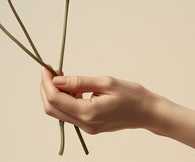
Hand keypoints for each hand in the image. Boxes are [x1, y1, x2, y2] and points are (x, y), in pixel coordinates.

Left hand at [39, 67, 163, 133]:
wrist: (148, 112)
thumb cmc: (133, 95)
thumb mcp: (106, 82)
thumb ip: (80, 82)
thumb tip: (57, 80)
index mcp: (88, 113)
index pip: (55, 99)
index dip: (46, 82)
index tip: (46, 67)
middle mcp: (85, 124)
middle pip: (52, 108)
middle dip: (46, 88)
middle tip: (50, 71)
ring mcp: (86, 128)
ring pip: (58, 112)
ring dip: (54, 94)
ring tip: (62, 76)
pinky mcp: (89, 126)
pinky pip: (69, 114)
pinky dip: (65, 100)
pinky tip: (73, 88)